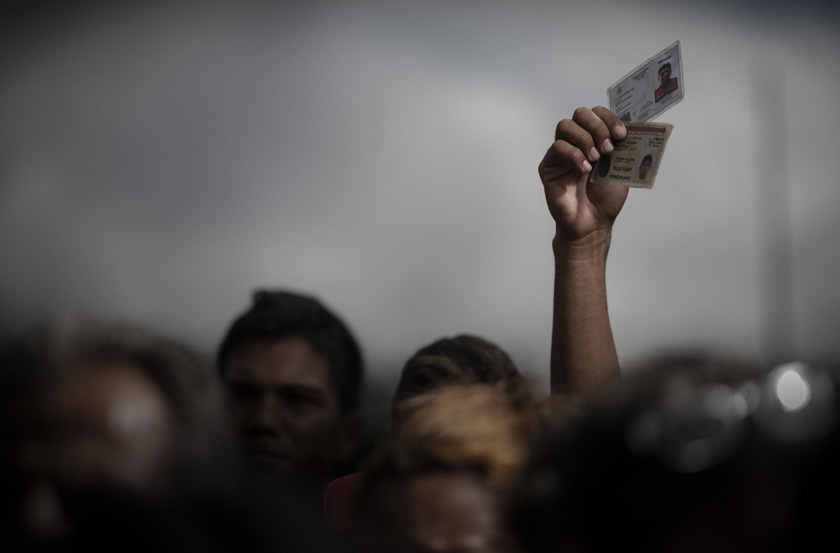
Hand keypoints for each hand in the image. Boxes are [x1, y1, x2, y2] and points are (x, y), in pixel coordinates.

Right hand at [539, 107, 628, 248]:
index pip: (598, 113)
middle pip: (581, 113)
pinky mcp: (549, 165)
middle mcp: (578, 141)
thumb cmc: (605, 199)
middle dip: (597, 126)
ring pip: (565, 125)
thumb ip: (624, 147)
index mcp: (597, 139)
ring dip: (585, 139)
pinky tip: (584, 170)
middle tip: (608, 148)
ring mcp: (562, 152)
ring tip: (596, 159)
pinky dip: (574, 155)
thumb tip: (631, 127)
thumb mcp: (622, 168)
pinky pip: (558, 147)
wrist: (593, 223)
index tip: (621, 135)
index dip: (610, 118)